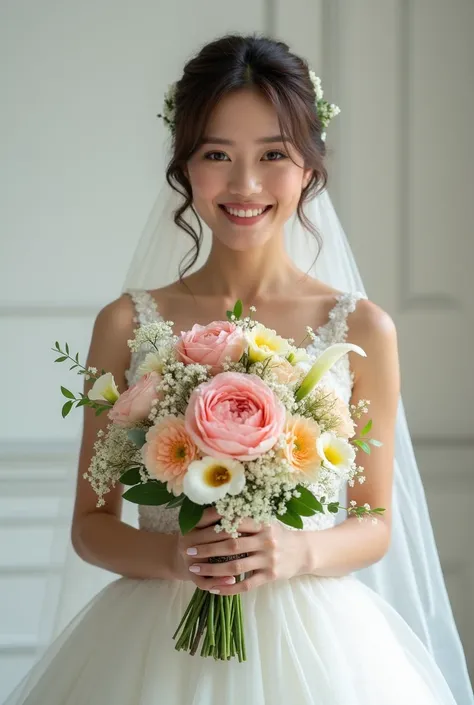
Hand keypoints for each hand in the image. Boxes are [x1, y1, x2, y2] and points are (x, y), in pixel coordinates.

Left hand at [177, 508, 307, 594]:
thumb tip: (216, 513)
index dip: (214, 527)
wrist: (303, 552)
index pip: (235, 523)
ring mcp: (268, 560)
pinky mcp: (270, 576)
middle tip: (190, 553)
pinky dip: (229, 588)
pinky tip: (215, 588)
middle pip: (232, 545)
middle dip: (208, 549)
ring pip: (236, 566)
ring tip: (197, 569)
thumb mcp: (266, 523)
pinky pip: (246, 584)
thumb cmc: (278, 535)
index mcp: (262, 524)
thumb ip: (246, 520)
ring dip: (213, 569)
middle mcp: (265, 541)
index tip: (195, 530)